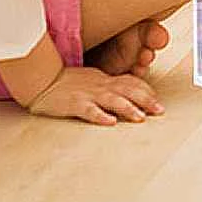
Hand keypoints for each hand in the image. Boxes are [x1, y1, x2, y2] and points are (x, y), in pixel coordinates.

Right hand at [25, 66, 164, 125]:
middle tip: (160, 111)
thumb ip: (108, 87)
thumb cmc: (68, 82)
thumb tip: (126, 95)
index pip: (131, 82)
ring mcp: (87, 94)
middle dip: (146, 100)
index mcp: (105, 79)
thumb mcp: (92, 81)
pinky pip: (88, 110)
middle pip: (128, 90)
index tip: (158, 101)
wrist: (41, 79)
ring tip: (141, 118)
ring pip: (112, 99)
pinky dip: (100, 116)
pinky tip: (110, 123)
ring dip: (128, 108)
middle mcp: (100, 85)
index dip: (146, 91)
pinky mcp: (73, 103)